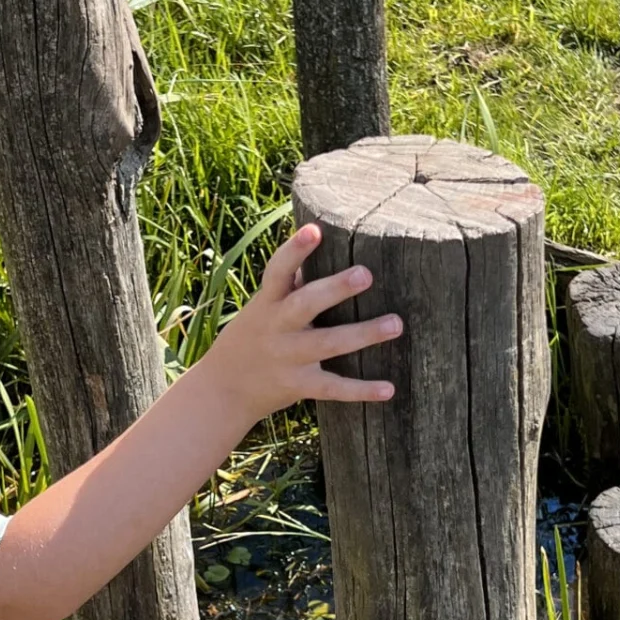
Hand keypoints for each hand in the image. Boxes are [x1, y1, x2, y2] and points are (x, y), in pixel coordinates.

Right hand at [200, 223, 400, 426]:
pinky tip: (389, 389)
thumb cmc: (253, 336)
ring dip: (363, 334)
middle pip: (305, 305)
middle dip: (334, 289)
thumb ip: (289, 283)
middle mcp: (276, 328)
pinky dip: (361, 390)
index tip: (314, 230)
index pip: (278, 271)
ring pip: (327, 344)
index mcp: (267, 303)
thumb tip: (316, 239)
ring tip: (395, 323)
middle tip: (366, 274)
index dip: (294, 250)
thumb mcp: (262, 307)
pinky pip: (333, 388)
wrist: (223, 390)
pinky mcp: (298, 386)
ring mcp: (287, 358)